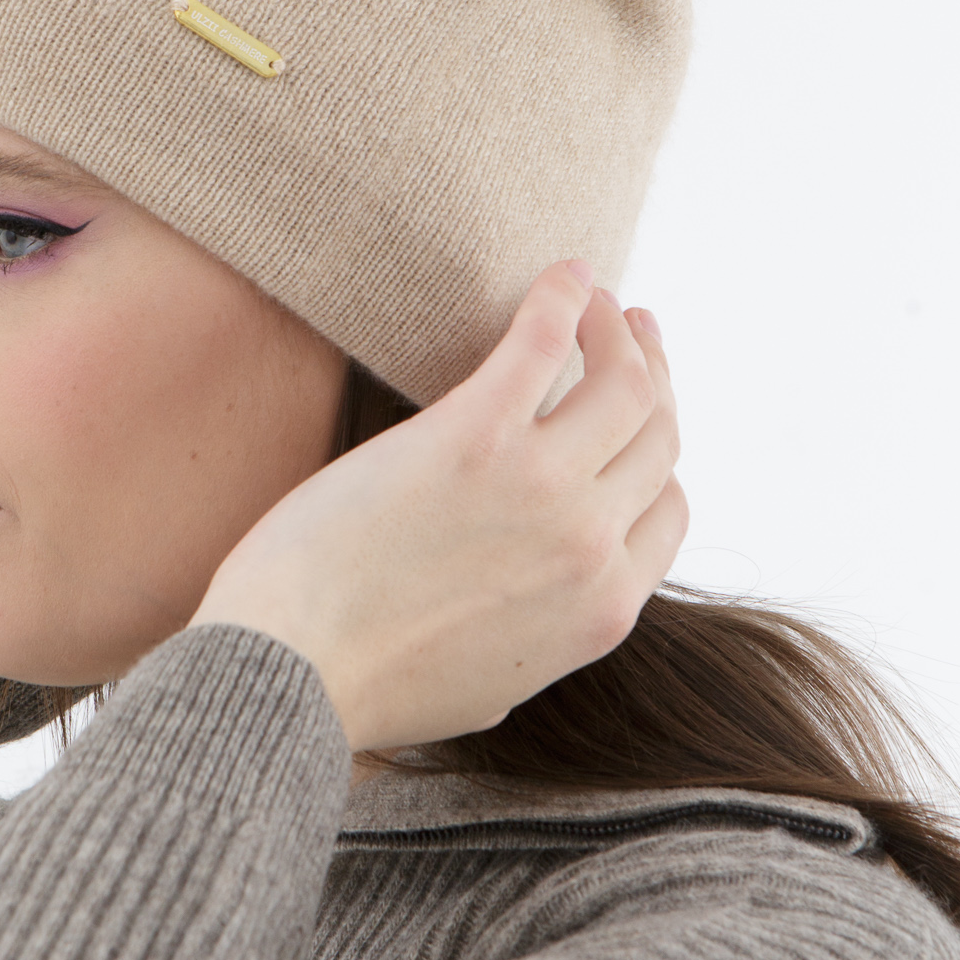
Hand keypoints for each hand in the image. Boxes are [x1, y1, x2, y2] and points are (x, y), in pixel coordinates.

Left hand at [187, 260, 686, 751]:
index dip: (654, 453)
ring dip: (620, 328)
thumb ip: (541, 633)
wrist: (291, 668)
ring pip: (626, 381)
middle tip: (632, 331)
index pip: (668, 508)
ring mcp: (542, 486)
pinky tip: (563, 276)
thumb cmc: (364, 680)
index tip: (632, 416)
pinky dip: (565, 298)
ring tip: (597, 300)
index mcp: (602, 611)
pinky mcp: (477, 432)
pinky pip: (546, 341)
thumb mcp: (493, 682)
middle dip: (653, 373)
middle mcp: (591, 545)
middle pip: (657, 434)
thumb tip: (542, 596)